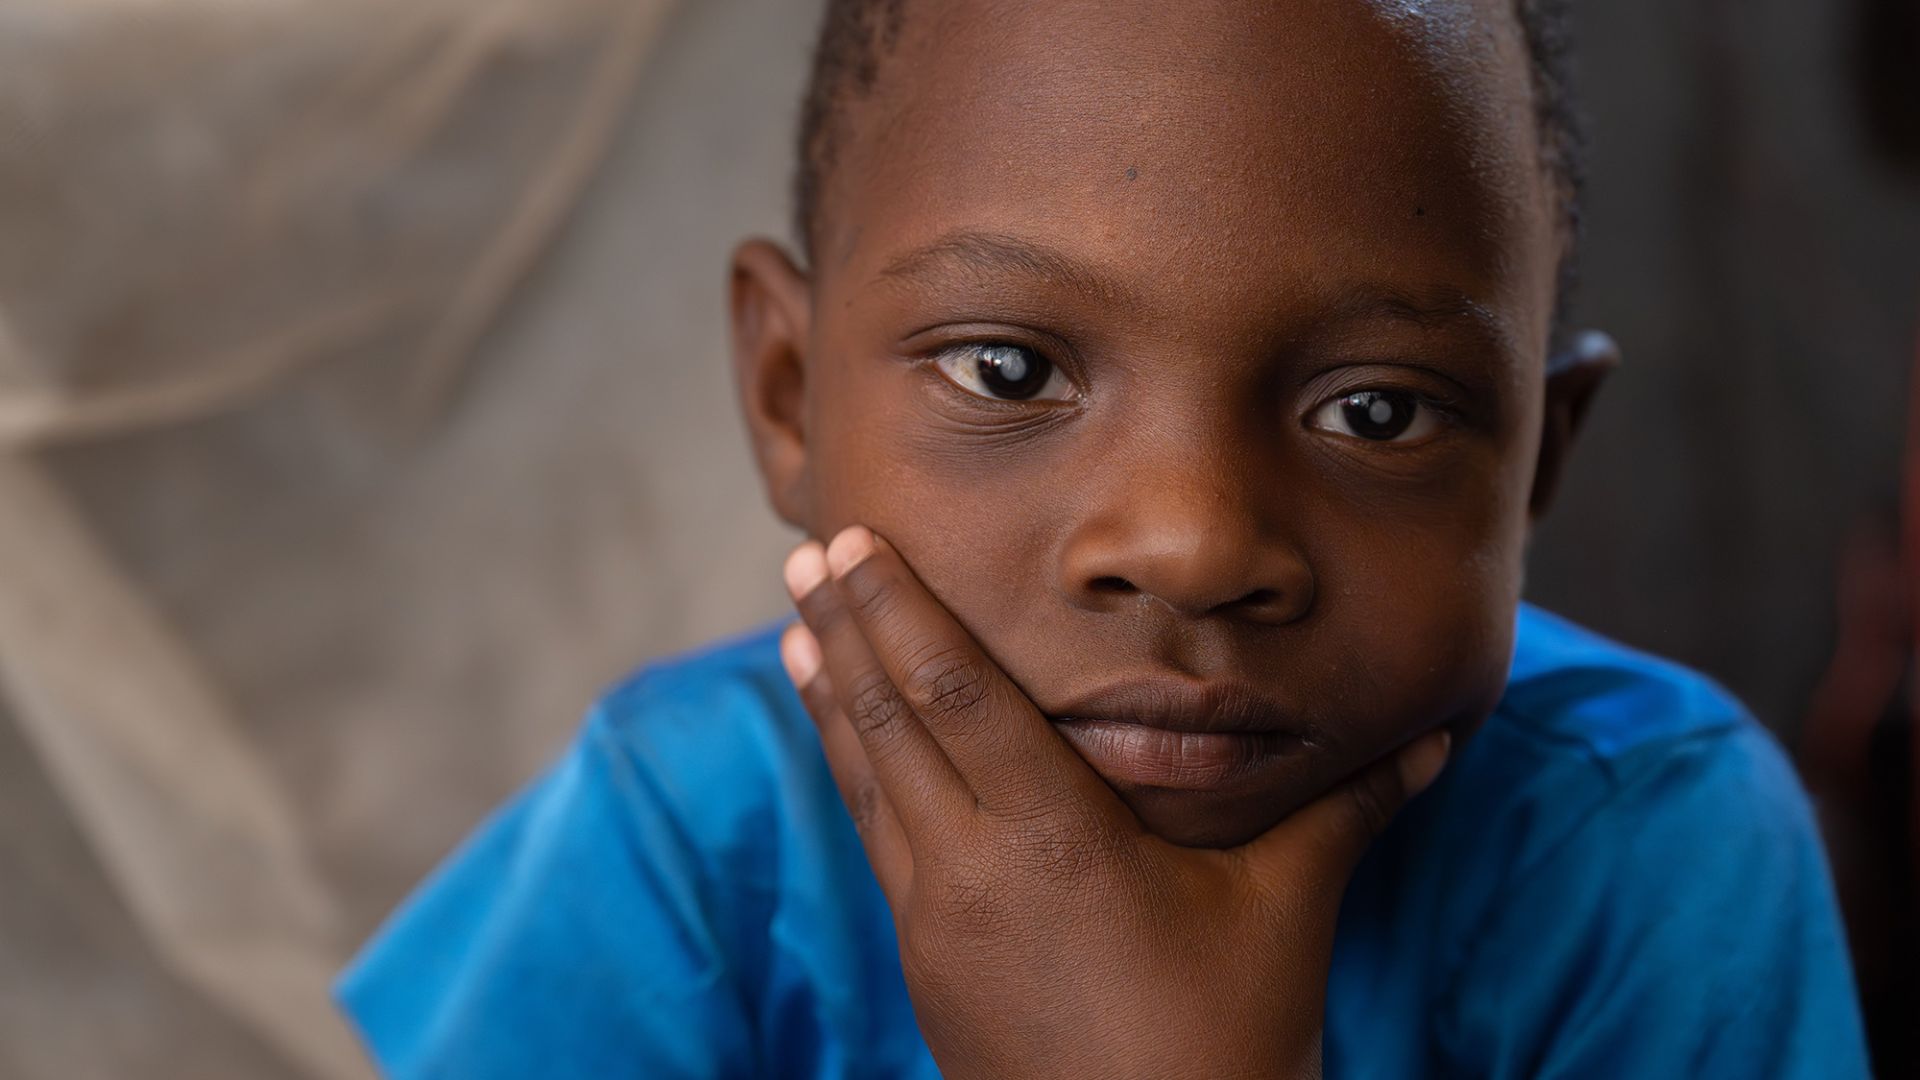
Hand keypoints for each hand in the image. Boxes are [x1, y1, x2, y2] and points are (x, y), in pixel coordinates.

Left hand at [781, 526, 1449, 1079]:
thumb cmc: (1222, 1045)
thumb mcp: (1284, 912)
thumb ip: (1345, 811)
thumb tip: (1433, 740)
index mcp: (1047, 836)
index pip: (952, 691)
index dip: (896, 608)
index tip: (851, 540)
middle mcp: (968, 870)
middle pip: (888, 722)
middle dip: (845, 629)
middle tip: (804, 555)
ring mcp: (935, 923)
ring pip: (869, 784)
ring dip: (834, 699)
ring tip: (798, 630)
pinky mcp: (928, 964)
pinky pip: (880, 842)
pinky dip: (859, 776)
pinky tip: (853, 750)